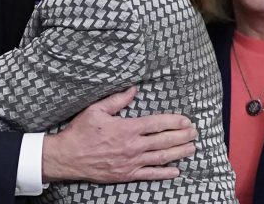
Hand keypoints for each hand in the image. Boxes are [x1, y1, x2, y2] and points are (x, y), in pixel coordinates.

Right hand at [41, 86, 196, 182]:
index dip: (174, 121)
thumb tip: (133, 89)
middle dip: (182, 135)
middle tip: (195, 132)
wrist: (68, 156)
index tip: (186, 120)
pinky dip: (165, 173)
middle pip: (164, 140)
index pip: (157, 124)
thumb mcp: (96, 110)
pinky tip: (176, 170)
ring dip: (179, 152)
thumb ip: (117, 100)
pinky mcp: (127, 174)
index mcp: (127, 128)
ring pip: (161, 157)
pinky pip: (150, 174)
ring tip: (192, 148)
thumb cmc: (81, 131)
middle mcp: (133, 146)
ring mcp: (131, 162)